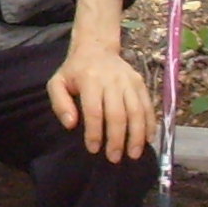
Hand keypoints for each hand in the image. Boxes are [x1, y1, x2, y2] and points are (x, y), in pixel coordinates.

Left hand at [47, 44, 155, 160]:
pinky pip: (148, 106)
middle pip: (117, 114)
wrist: (96, 48)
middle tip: (114, 158)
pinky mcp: (141, 83)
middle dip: (117, 139)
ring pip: (136, 111)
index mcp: (89, 79)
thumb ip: (60, 103)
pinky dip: (150, 124)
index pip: (94, 110)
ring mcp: (129, 81)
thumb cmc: (75, 71)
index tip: (93, 149)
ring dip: (136, 135)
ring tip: (133, 154)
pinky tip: (147, 140)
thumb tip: (70, 125)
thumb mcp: (57, 83)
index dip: (94, 132)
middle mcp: (112, 80)